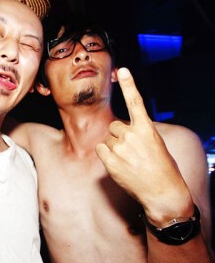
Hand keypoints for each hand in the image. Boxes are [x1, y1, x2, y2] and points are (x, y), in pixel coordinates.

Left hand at [95, 68, 188, 212]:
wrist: (162, 192)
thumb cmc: (162, 168)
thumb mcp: (156, 144)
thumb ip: (139, 133)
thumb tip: (122, 130)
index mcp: (147, 129)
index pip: (135, 102)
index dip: (129, 85)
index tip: (122, 70)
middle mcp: (132, 135)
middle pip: (114, 126)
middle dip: (120, 135)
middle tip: (132, 150)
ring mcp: (120, 148)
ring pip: (108, 139)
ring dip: (114, 147)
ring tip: (128, 160)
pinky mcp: (110, 160)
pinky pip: (101, 149)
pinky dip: (107, 155)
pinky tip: (119, 164)